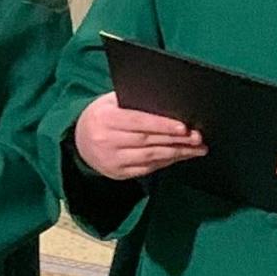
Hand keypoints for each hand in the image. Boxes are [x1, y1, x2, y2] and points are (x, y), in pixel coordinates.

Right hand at [74, 94, 203, 181]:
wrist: (78, 141)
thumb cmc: (101, 116)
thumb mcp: (109, 102)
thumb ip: (133, 101)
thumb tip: (167, 102)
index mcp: (104, 119)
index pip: (138, 121)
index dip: (162, 125)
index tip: (184, 127)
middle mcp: (106, 141)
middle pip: (147, 141)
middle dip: (176, 140)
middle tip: (198, 137)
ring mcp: (112, 160)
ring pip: (150, 157)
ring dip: (176, 153)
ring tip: (196, 148)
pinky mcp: (118, 174)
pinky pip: (147, 169)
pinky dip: (166, 162)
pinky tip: (180, 156)